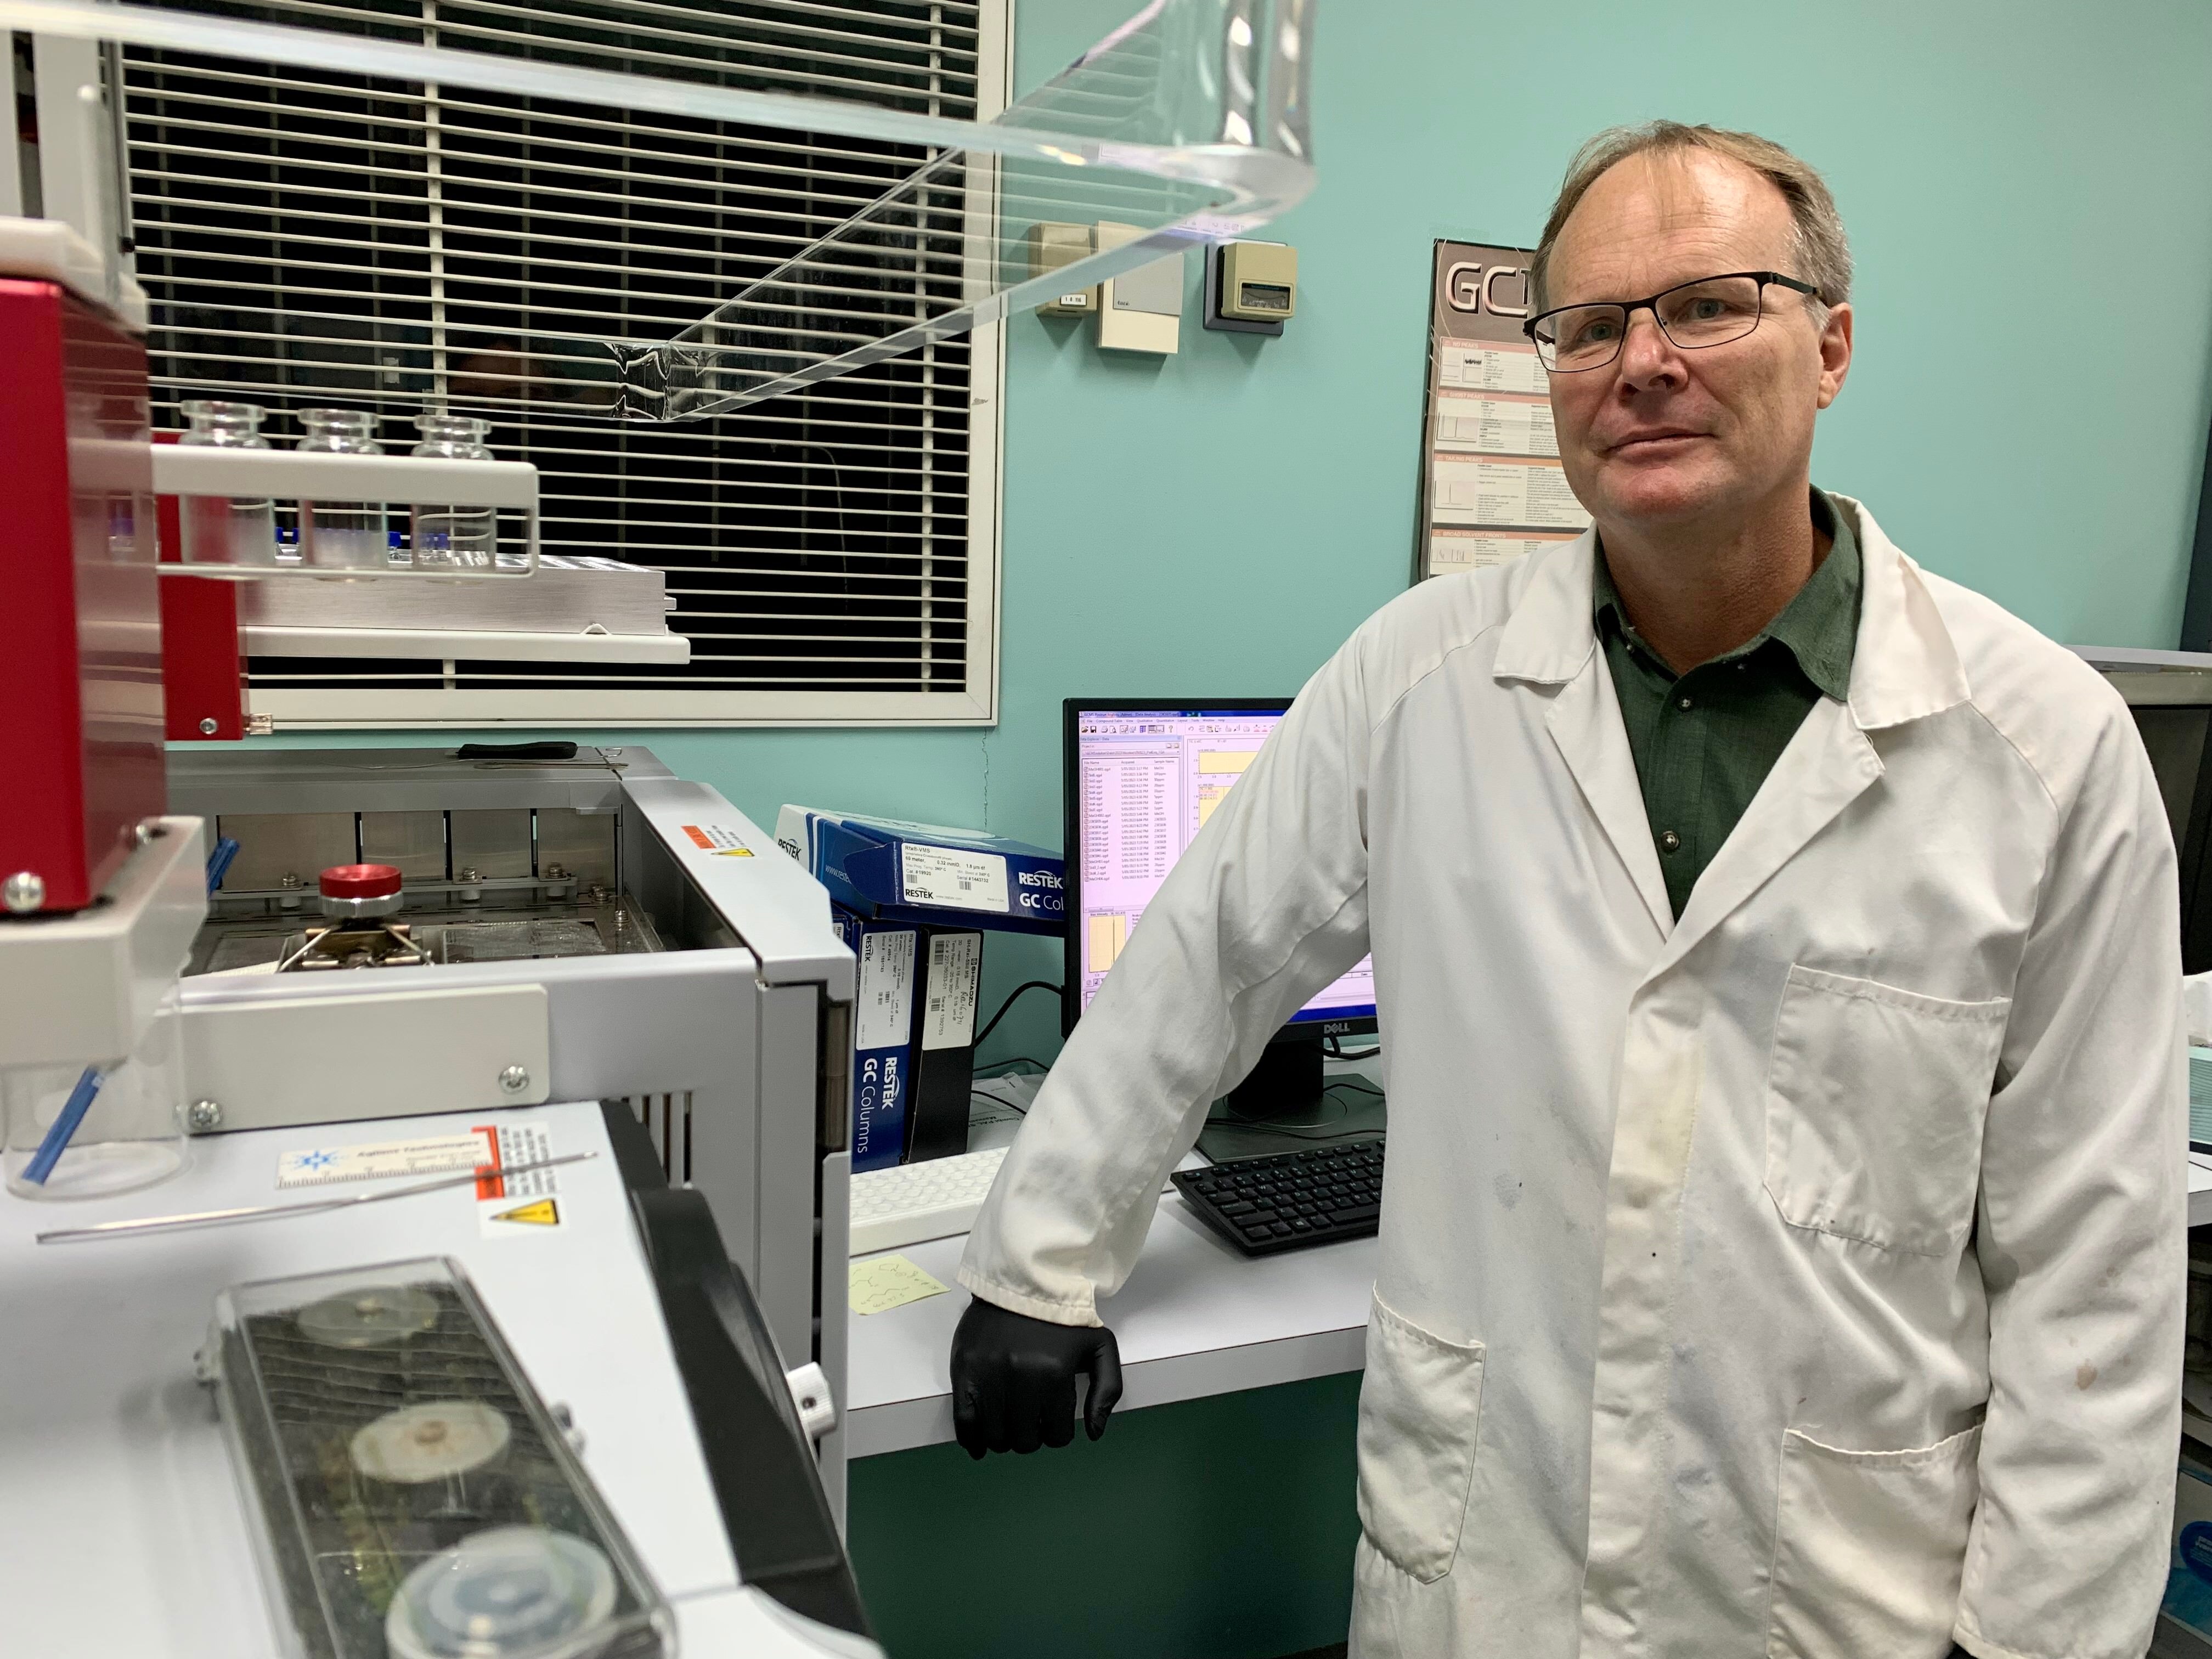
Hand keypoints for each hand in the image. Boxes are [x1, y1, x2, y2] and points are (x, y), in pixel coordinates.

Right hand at [950, 1297, 1123, 1458]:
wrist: (1021, 1282)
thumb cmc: (1062, 1317)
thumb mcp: (1100, 1346)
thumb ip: (1107, 1389)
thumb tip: (1094, 1433)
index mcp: (1054, 1374)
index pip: (1057, 1434)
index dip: (1057, 1433)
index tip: (1053, 1422)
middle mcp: (1020, 1378)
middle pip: (1024, 1439)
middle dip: (1031, 1437)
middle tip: (1031, 1422)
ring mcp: (989, 1375)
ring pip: (995, 1436)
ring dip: (1005, 1438)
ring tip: (1009, 1425)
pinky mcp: (964, 1370)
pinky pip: (964, 1421)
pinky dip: (972, 1440)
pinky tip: (979, 1444)